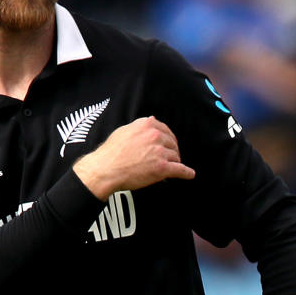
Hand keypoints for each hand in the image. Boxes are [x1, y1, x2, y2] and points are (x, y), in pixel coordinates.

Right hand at [74, 116, 194, 200]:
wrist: (105, 169)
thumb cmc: (111, 152)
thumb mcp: (124, 130)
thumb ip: (141, 126)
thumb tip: (152, 120)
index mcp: (147, 125)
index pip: (166, 130)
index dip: (168, 140)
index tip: (169, 145)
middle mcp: (155, 136)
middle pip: (172, 144)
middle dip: (172, 151)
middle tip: (169, 159)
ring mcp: (160, 152)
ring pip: (176, 157)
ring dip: (174, 163)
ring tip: (170, 168)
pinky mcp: (162, 168)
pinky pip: (180, 170)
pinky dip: (186, 173)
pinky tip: (190, 174)